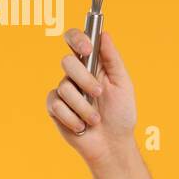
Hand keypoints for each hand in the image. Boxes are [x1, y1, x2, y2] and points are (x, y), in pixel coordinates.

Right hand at [45, 28, 136, 165]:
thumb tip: (104, 34)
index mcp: (93, 65)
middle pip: (67, 62)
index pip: (76, 41)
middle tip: (99, 94)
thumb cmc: (121, 114)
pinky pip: (56, 105)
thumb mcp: (122, 84)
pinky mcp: (55, 108)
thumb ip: (112, 59)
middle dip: (84, 79)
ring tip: (96, 119)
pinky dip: (73, 118)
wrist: (113, 144)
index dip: (77, 38)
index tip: (88, 48)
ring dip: (84, 106)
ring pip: (64, 87)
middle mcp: (76, 75)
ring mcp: (64, 91)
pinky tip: (82, 126)